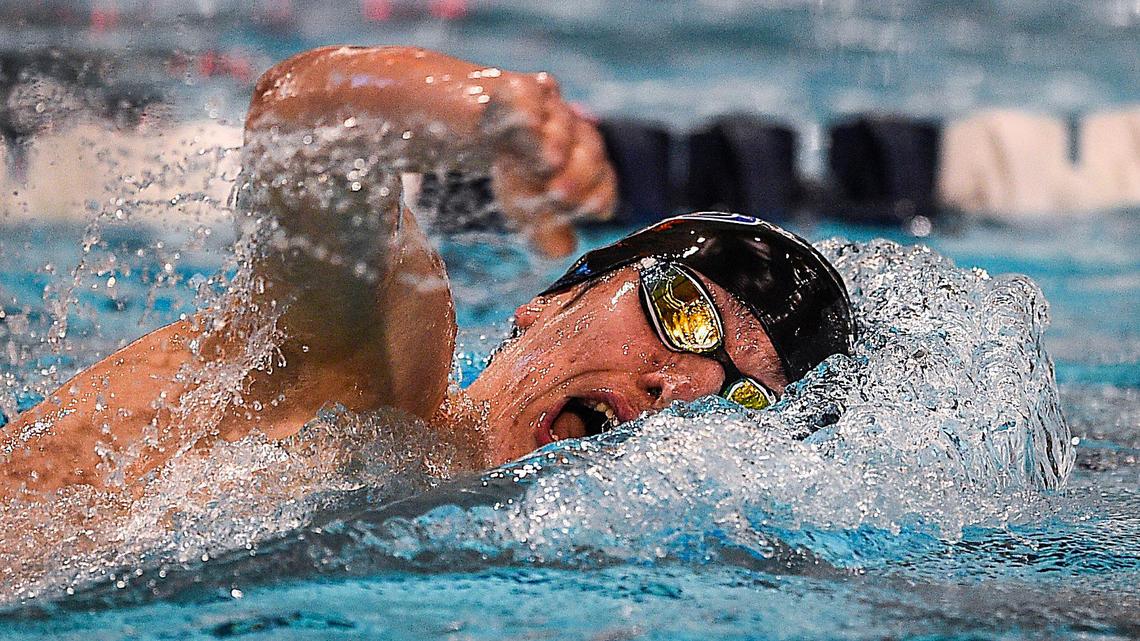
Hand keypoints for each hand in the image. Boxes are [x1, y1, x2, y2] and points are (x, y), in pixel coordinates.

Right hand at [487, 72, 616, 256]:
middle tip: (563, 195)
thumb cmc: (501, 161)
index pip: (603, 175)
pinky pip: (527, 95)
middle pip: (589, 146)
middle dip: (581, 172)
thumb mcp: (521, 202)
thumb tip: (565, 251)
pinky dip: (531, 109)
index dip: (601, 190)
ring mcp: (545, 104)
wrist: (453, 118)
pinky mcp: (511, 85)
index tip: (594, 210)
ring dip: (557, 142)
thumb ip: (543, 227)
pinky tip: (530, 124)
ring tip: (549, 164)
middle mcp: (571, 128)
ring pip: (562, 120)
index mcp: (582, 157)